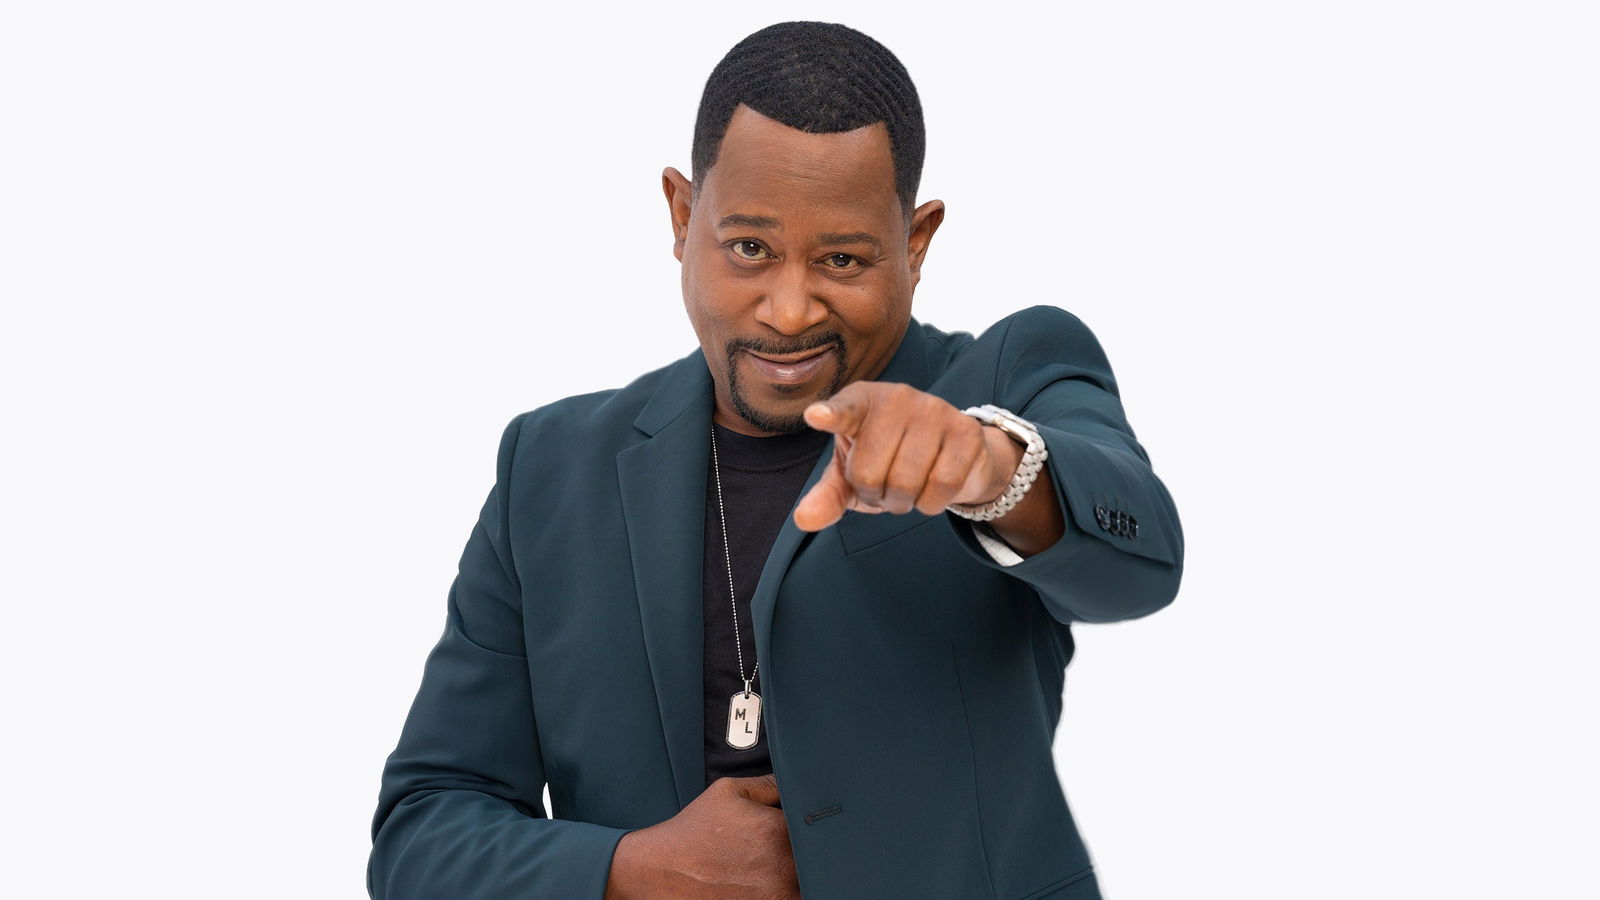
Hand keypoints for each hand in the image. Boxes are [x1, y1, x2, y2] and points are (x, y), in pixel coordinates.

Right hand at [605, 773, 798, 899]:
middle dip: (808, 851)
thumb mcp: (728, 792)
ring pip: (809, 883)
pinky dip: (785, 890)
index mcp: (776, 830)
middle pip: (816, 858)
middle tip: (785, 848)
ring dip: (800, 875)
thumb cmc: (693, 831)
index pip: (816, 826)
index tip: (803, 829)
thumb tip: (794, 780)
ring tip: (772, 865)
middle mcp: (781, 866)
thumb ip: (768, 784)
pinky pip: (791, 898)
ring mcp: (775, 895)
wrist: (660, 871)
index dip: (813, 826)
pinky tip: (764, 881)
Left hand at [792, 382, 1022, 531]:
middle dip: (874, 495)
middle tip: (884, 486)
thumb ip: (828, 494)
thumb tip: (804, 519)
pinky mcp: (966, 431)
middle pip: (869, 472)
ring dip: (902, 502)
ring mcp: (934, 410)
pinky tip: (931, 490)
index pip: (843, 410)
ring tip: (906, 487)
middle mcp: (897, 397)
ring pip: (905, 482)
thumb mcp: (853, 475)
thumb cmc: (890, 460)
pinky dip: (931, 503)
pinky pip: (942, 485)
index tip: (815, 416)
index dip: (831, 415)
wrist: (951, 456)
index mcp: (861, 401)